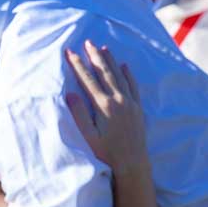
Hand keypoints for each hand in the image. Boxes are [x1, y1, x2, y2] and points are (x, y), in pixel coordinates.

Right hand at [65, 40, 148, 177]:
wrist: (133, 164)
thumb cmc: (107, 153)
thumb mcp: (88, 137)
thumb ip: (79, 114)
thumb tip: (70, 94)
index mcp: (104, 106)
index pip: (87, 79)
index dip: (77, 64)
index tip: (69, 52)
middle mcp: (118, 100)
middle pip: (104, 72)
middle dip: (94, 56)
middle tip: (87, 42)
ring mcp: (130, 103)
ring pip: (119, 75)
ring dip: (111, 61)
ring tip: (103, 48)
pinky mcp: (138, 108)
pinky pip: (133, 85)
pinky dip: (128, 74)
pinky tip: (124, 66)